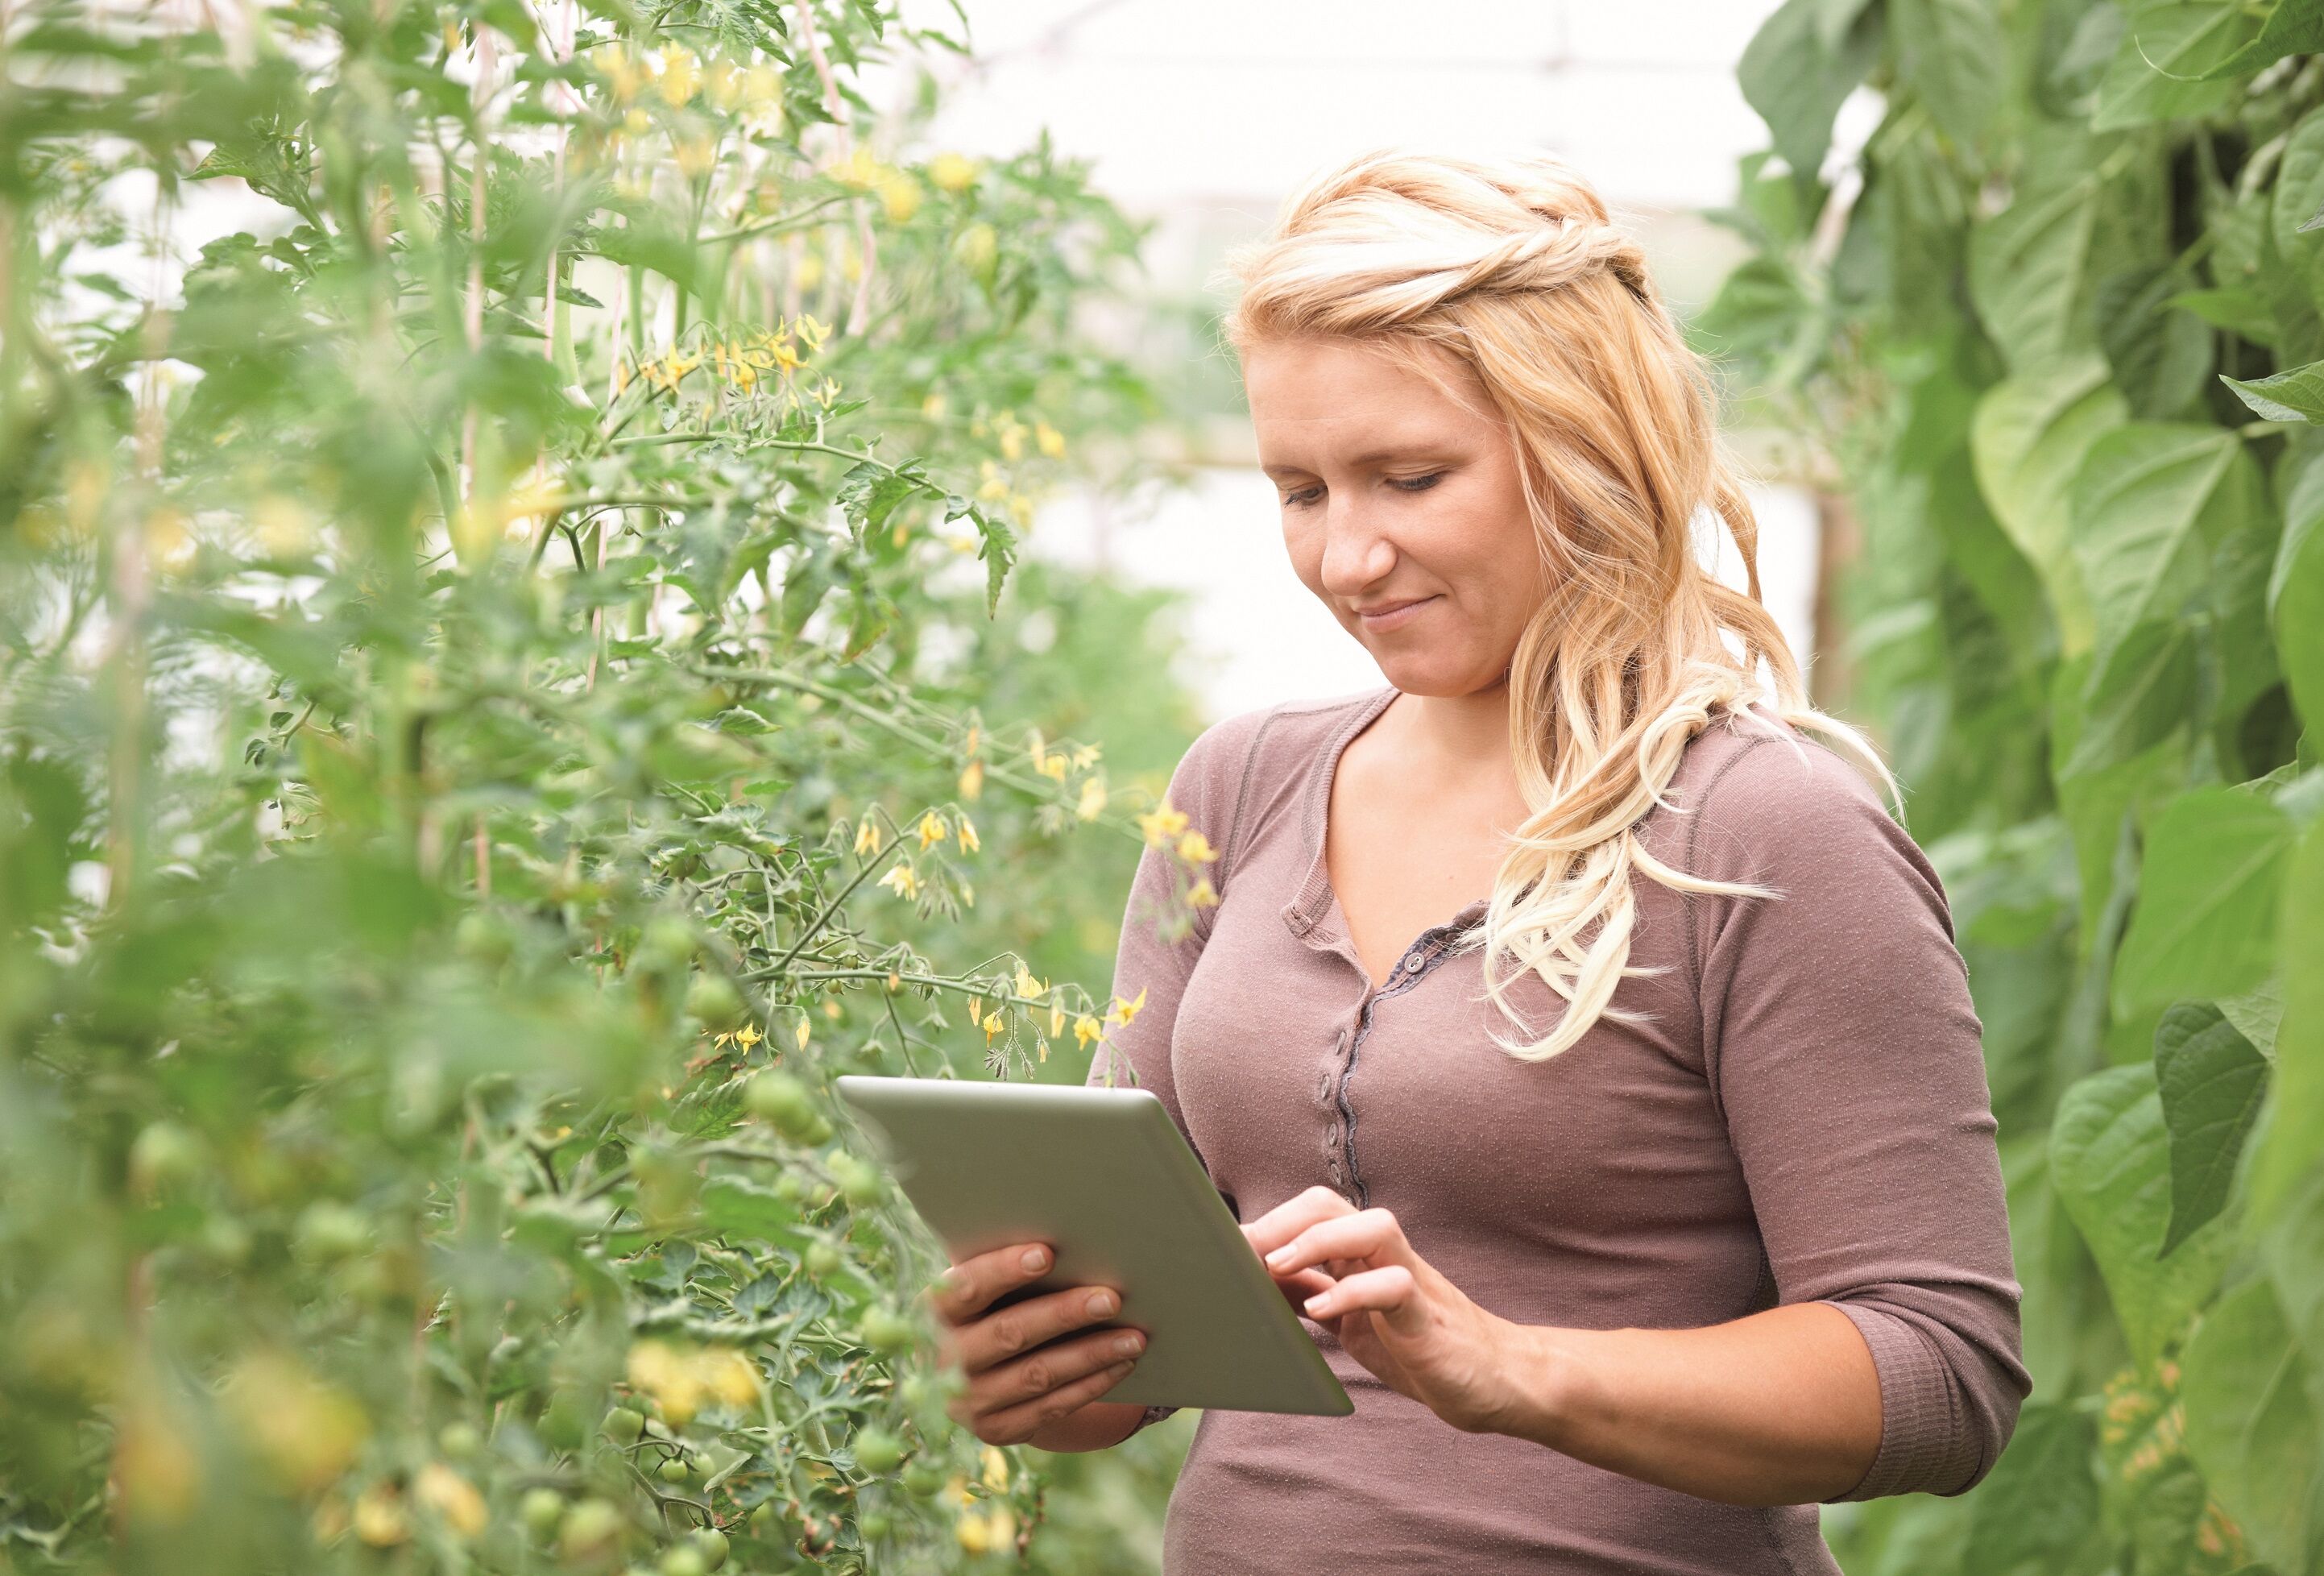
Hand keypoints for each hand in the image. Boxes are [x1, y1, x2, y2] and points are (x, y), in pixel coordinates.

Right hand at [925, 1242, 1147, 1445]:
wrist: (967, 1375)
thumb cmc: (987, 1306)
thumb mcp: (980, 1288)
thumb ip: (1003, 1268)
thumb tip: (1069, 1234)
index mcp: (932, 1311)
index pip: (966, 1287)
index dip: (1004, 1271)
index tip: (1047, 1253)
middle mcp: (942, 1360)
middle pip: (1009, 1333)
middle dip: (1064, 1314)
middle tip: (1112, 1298)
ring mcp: (967, 1402)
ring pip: (1038, 1374)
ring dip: (1091, 1354)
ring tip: (1134, 1336)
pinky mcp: (995, 1429)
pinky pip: (1051, 1406)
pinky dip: (1091, 1384)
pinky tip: (1122, 1363)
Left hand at [1244, 1185, 1529, 1434]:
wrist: (1492, 1381)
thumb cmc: (1416, 1347)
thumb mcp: (1351, 1321)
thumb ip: (1312, 1296)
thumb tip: (1251, 1285)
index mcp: (1361, 1254)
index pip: (1310, 1211)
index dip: (1265, 1221)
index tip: (1220, 1245)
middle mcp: (1385, 1255)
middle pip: (1329, 1205)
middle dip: (1279, 1222)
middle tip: (1237, 1253)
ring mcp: (1411, 1278)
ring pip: (1370, 1227)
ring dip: (1314, 1241)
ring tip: (1273, 1267)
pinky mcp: (1428, 1315)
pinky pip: (1393, 1284)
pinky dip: (1353, 1292)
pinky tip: (1321, 1311)